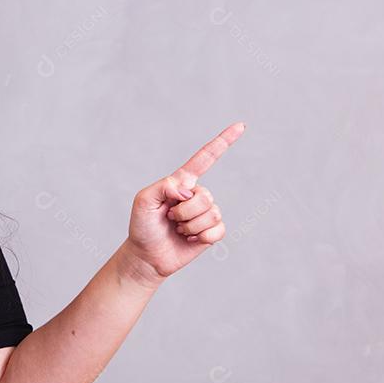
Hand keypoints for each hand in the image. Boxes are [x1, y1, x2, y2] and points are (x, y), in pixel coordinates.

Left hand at [123, 122, 245, 280]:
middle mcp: (196, 195)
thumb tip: (188, 190)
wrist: (146, 256)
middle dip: (185, 211)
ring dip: (190, 226)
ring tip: (177, 229)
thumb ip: (163, 187)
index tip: (240, 126)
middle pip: (205, 196)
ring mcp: (206, 213)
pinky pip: (218, 230)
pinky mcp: (211, 232)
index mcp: (181, 182)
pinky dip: (202, 237)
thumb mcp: (143, 201)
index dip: (223, 141)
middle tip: (170, 218)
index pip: (206, 158)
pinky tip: (190, 239)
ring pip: (211, 214)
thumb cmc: (142, 226)